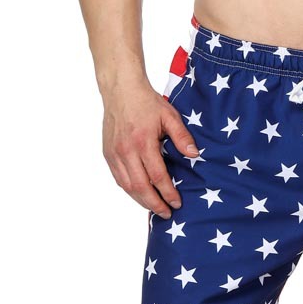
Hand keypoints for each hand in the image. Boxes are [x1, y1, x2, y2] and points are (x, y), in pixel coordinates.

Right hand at [102, 82, 199, 217]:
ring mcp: (115, 154)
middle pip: (140, 187)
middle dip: (154, 204)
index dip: (168, 193)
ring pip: (127, 186)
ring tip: (154, 208)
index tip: (177, 202)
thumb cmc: (147, 102)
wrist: (121, 90)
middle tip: (167, 213)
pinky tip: (139, 194)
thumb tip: (194, 155)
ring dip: (141, 201)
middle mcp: (126, 151)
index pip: (157, 176)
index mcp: (143, 142)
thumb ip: (182, 136)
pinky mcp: (108, 154)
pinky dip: (129, 190)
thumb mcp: (169, 116)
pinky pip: (118, 178)